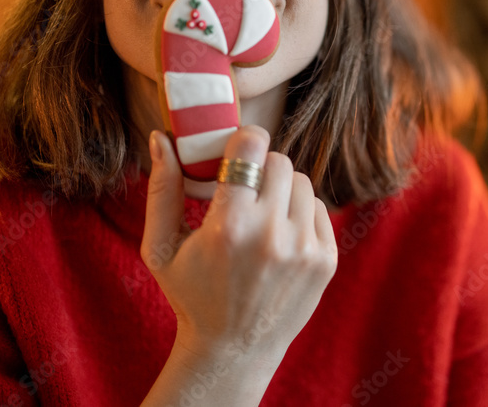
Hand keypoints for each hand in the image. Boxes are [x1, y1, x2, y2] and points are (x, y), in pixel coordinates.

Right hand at [142, 126, 337, 374]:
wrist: (234, 350)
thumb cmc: (191, 294)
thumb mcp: (162, 247)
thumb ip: (162, 189)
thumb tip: (161, 138)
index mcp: (228, 227)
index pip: (252, 148)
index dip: (244, 141)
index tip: (238, 150)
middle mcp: (271, 235)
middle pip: (280, 161)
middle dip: (261, 168)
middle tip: (246, 189)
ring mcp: (304, 248)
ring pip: (303, 181)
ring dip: (282, 189)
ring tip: (262, 214)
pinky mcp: (326, 259)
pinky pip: (319, 208)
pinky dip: (300, 212)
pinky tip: (279, 235)